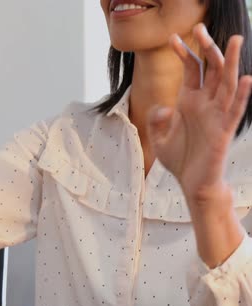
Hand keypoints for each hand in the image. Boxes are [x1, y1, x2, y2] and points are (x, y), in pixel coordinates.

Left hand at [147, 23, 251, 203]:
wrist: (191, 183)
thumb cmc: (179, 159)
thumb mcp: (158, 137)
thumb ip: (156, 120)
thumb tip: (163, 108)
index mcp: (189, 101)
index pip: (191, 70)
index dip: (184, 53)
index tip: (173, 37)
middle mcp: (205, 104)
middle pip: (210, 69)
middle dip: (206, 48)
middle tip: (200, 27)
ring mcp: (216, 115)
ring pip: (227, 83)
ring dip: (231, 62)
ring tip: (234, 40)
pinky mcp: (223, 131)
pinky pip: (234, 110)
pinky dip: (240, 95)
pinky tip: (244, 79)